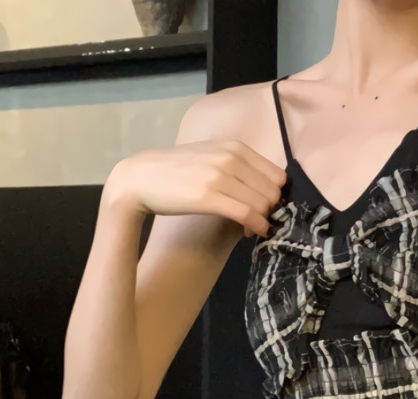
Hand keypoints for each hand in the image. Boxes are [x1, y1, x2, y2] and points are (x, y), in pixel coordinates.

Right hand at [106, 140, 286, 237]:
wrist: (140, 177)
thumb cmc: (176, 171)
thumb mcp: (211, 157)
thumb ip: (237, 167)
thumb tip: (263, 190)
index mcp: (235, 147)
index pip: (277, 175)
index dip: (276, 195)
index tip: (266, 207)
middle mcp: (231, 158)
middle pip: (273, 191)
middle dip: (271, 210)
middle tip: (259, 221)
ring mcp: (220, 176)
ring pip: (263, 203)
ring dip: (263, 221)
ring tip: (251, 228)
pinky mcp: (209, 196)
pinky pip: (247, 214)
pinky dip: (256, 226)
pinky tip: (251, 232)